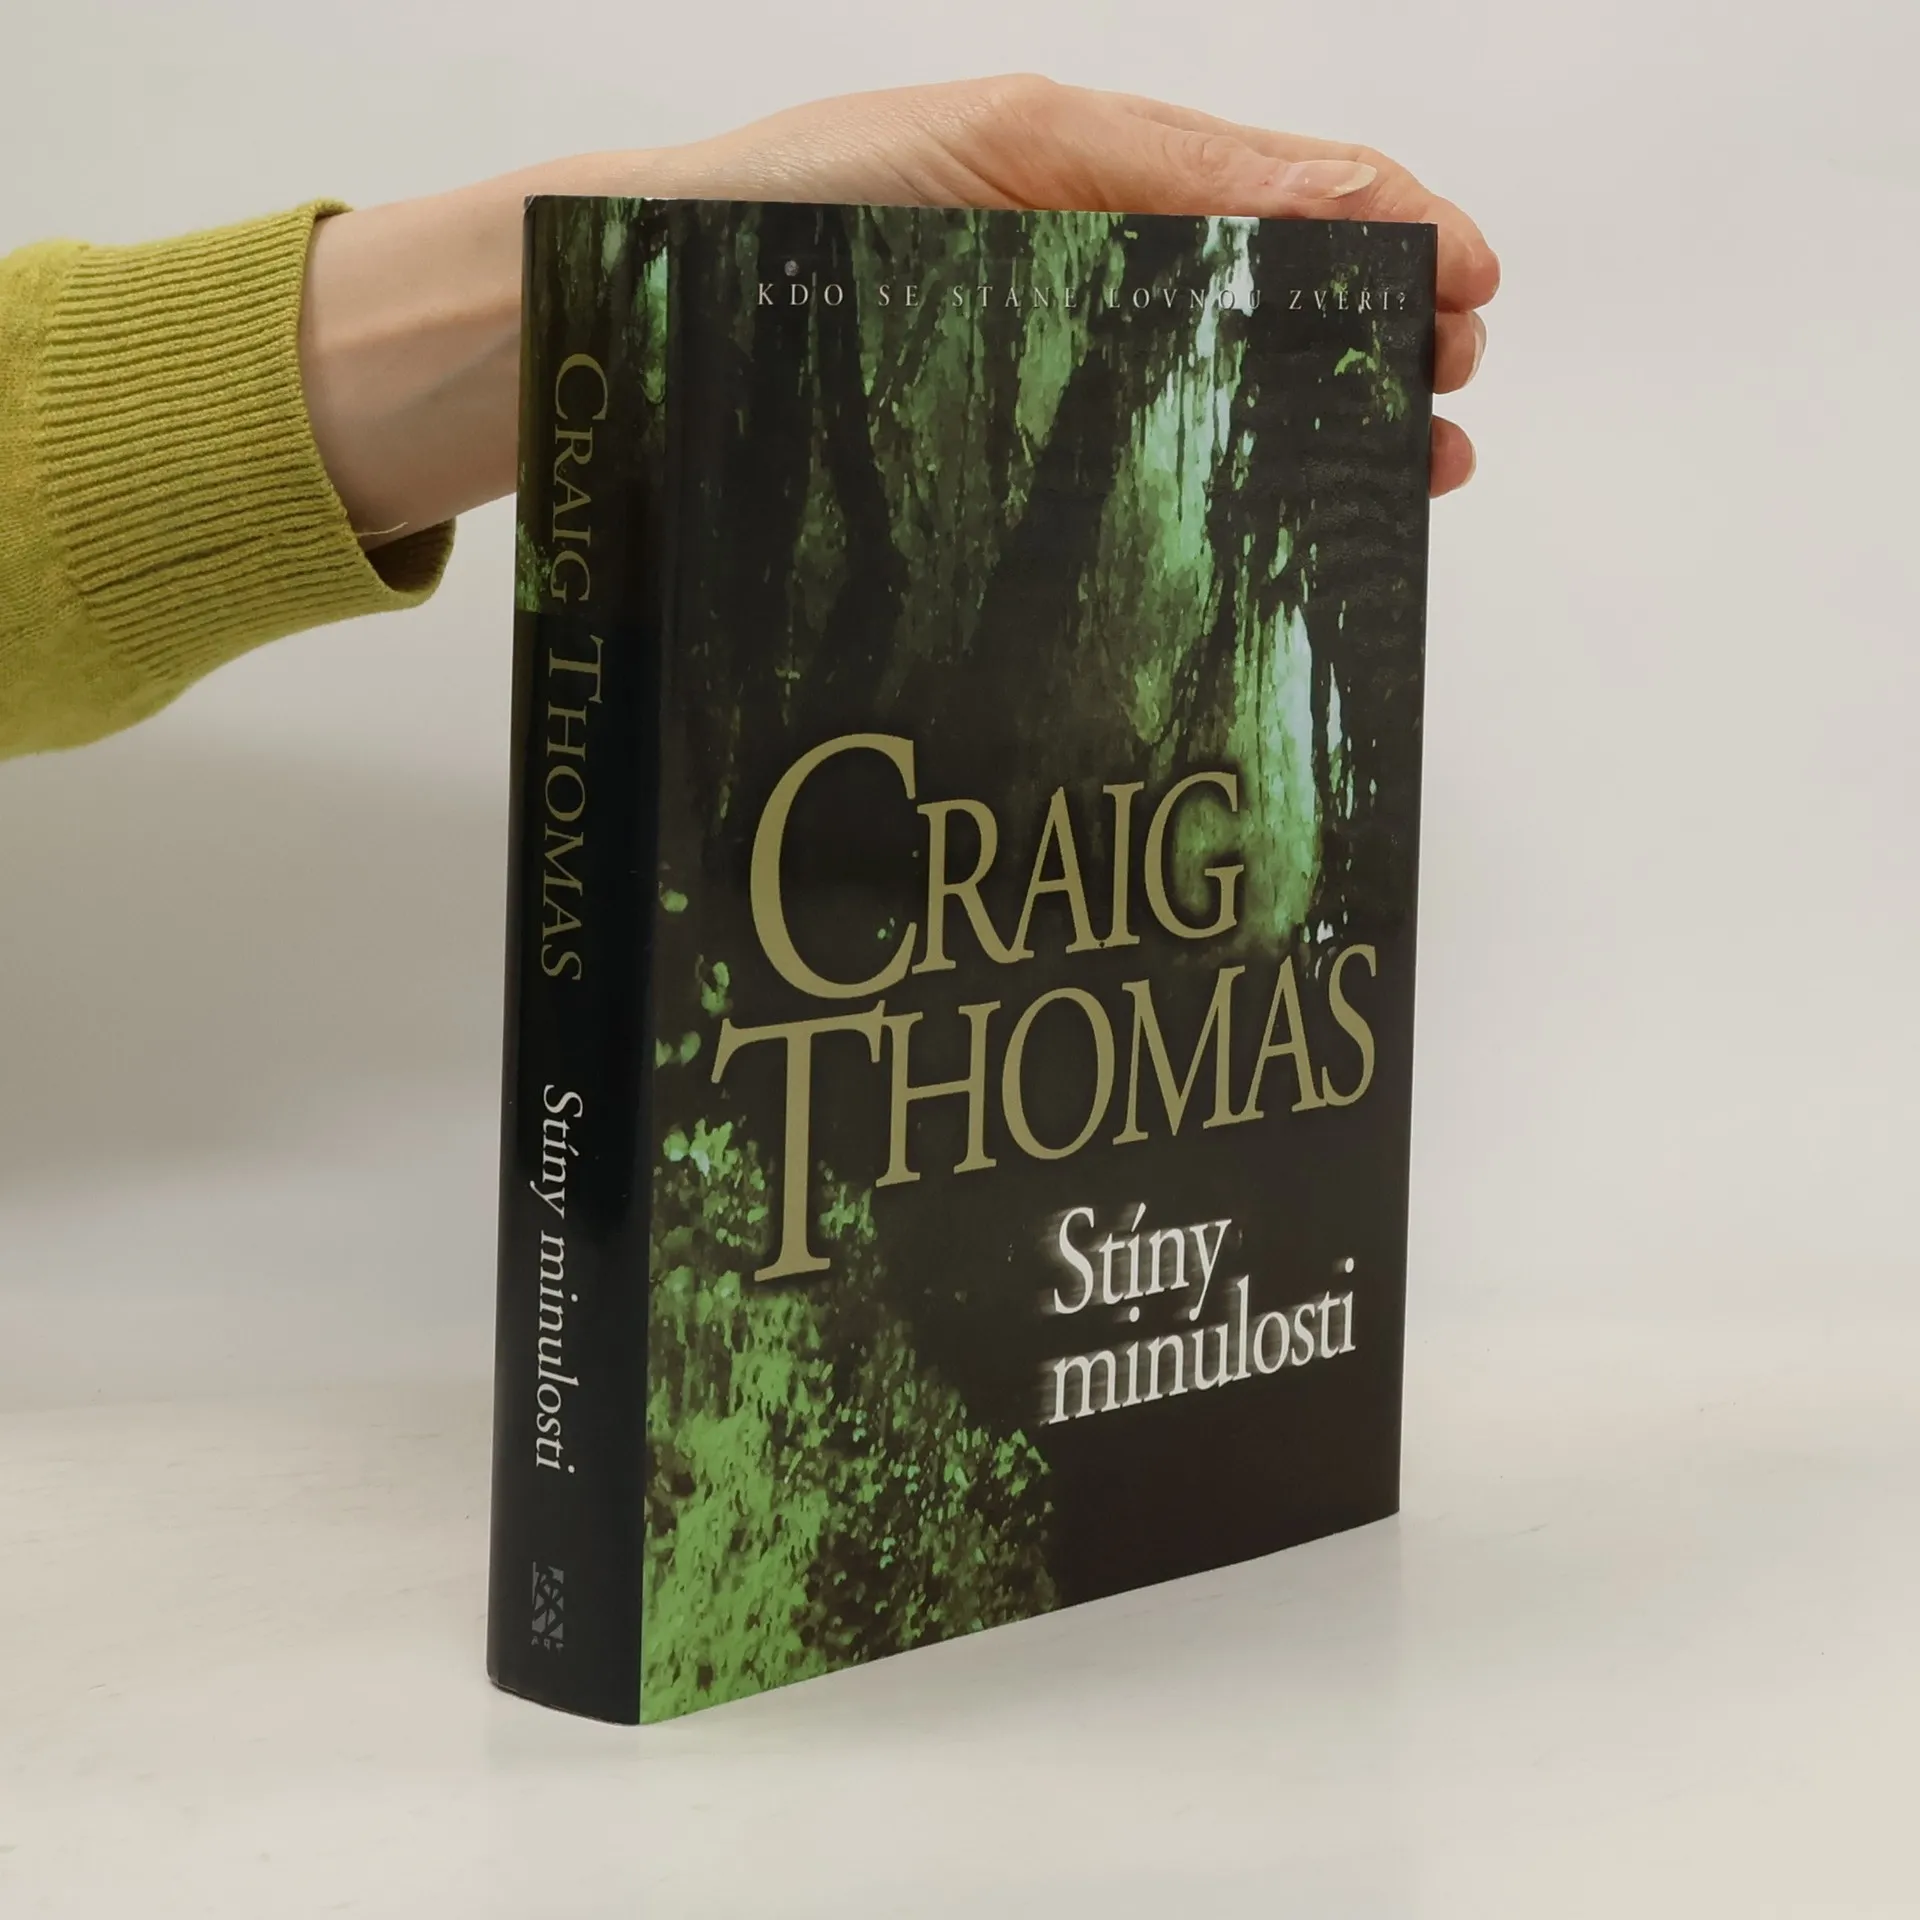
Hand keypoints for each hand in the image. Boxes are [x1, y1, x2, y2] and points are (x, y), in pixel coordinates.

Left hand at [302, 77, 1496, 542]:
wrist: (611, 336)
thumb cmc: (775, 222)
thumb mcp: (994, 151)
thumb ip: (1167, 170)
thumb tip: (1347, 198)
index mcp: (1081, 185)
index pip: (1277, 199)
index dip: (1391, 237)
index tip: (1473, 297)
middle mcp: (1069, 288)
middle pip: (1263, 311)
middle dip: (1374, 349)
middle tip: (1449, 411)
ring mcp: (1029, 388)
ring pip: (1208, 406)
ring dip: (1315, 440)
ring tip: (1403, 483)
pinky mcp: (981, 478)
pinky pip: (1122, 486)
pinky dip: (1209, 505)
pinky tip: (1257, 541)